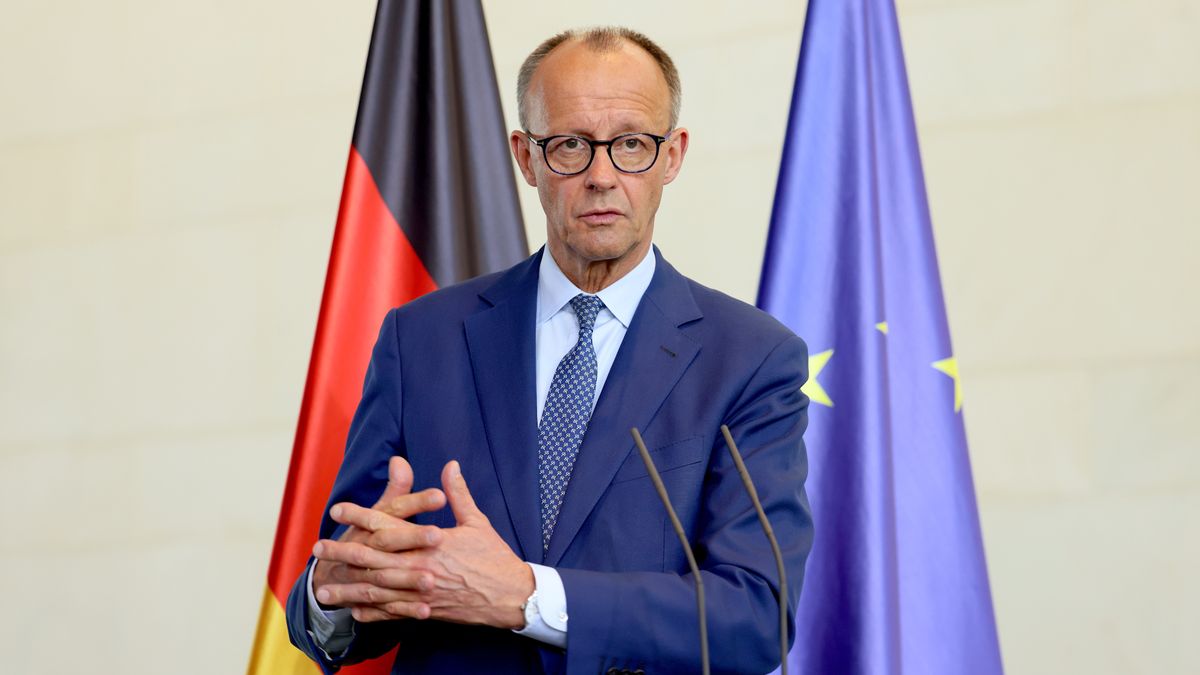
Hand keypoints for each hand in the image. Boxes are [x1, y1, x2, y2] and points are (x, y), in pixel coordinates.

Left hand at [319, 460, 534, 628]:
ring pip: (377, 590)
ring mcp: (421, 591)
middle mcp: (421, 566)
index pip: (388, 525)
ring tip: (323, 589)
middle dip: (343, 552)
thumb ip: (459, 494)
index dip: (361, 515)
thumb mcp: (477, 521)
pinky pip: (392, 613)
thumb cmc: (495, 557)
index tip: (339, 508)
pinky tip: (353, 610)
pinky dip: (371, 613)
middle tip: (317, 549)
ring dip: (348, 588)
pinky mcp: (427, 610)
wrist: (511, 596)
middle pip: (373, 558)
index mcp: (431, 542)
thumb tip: (451, 465)